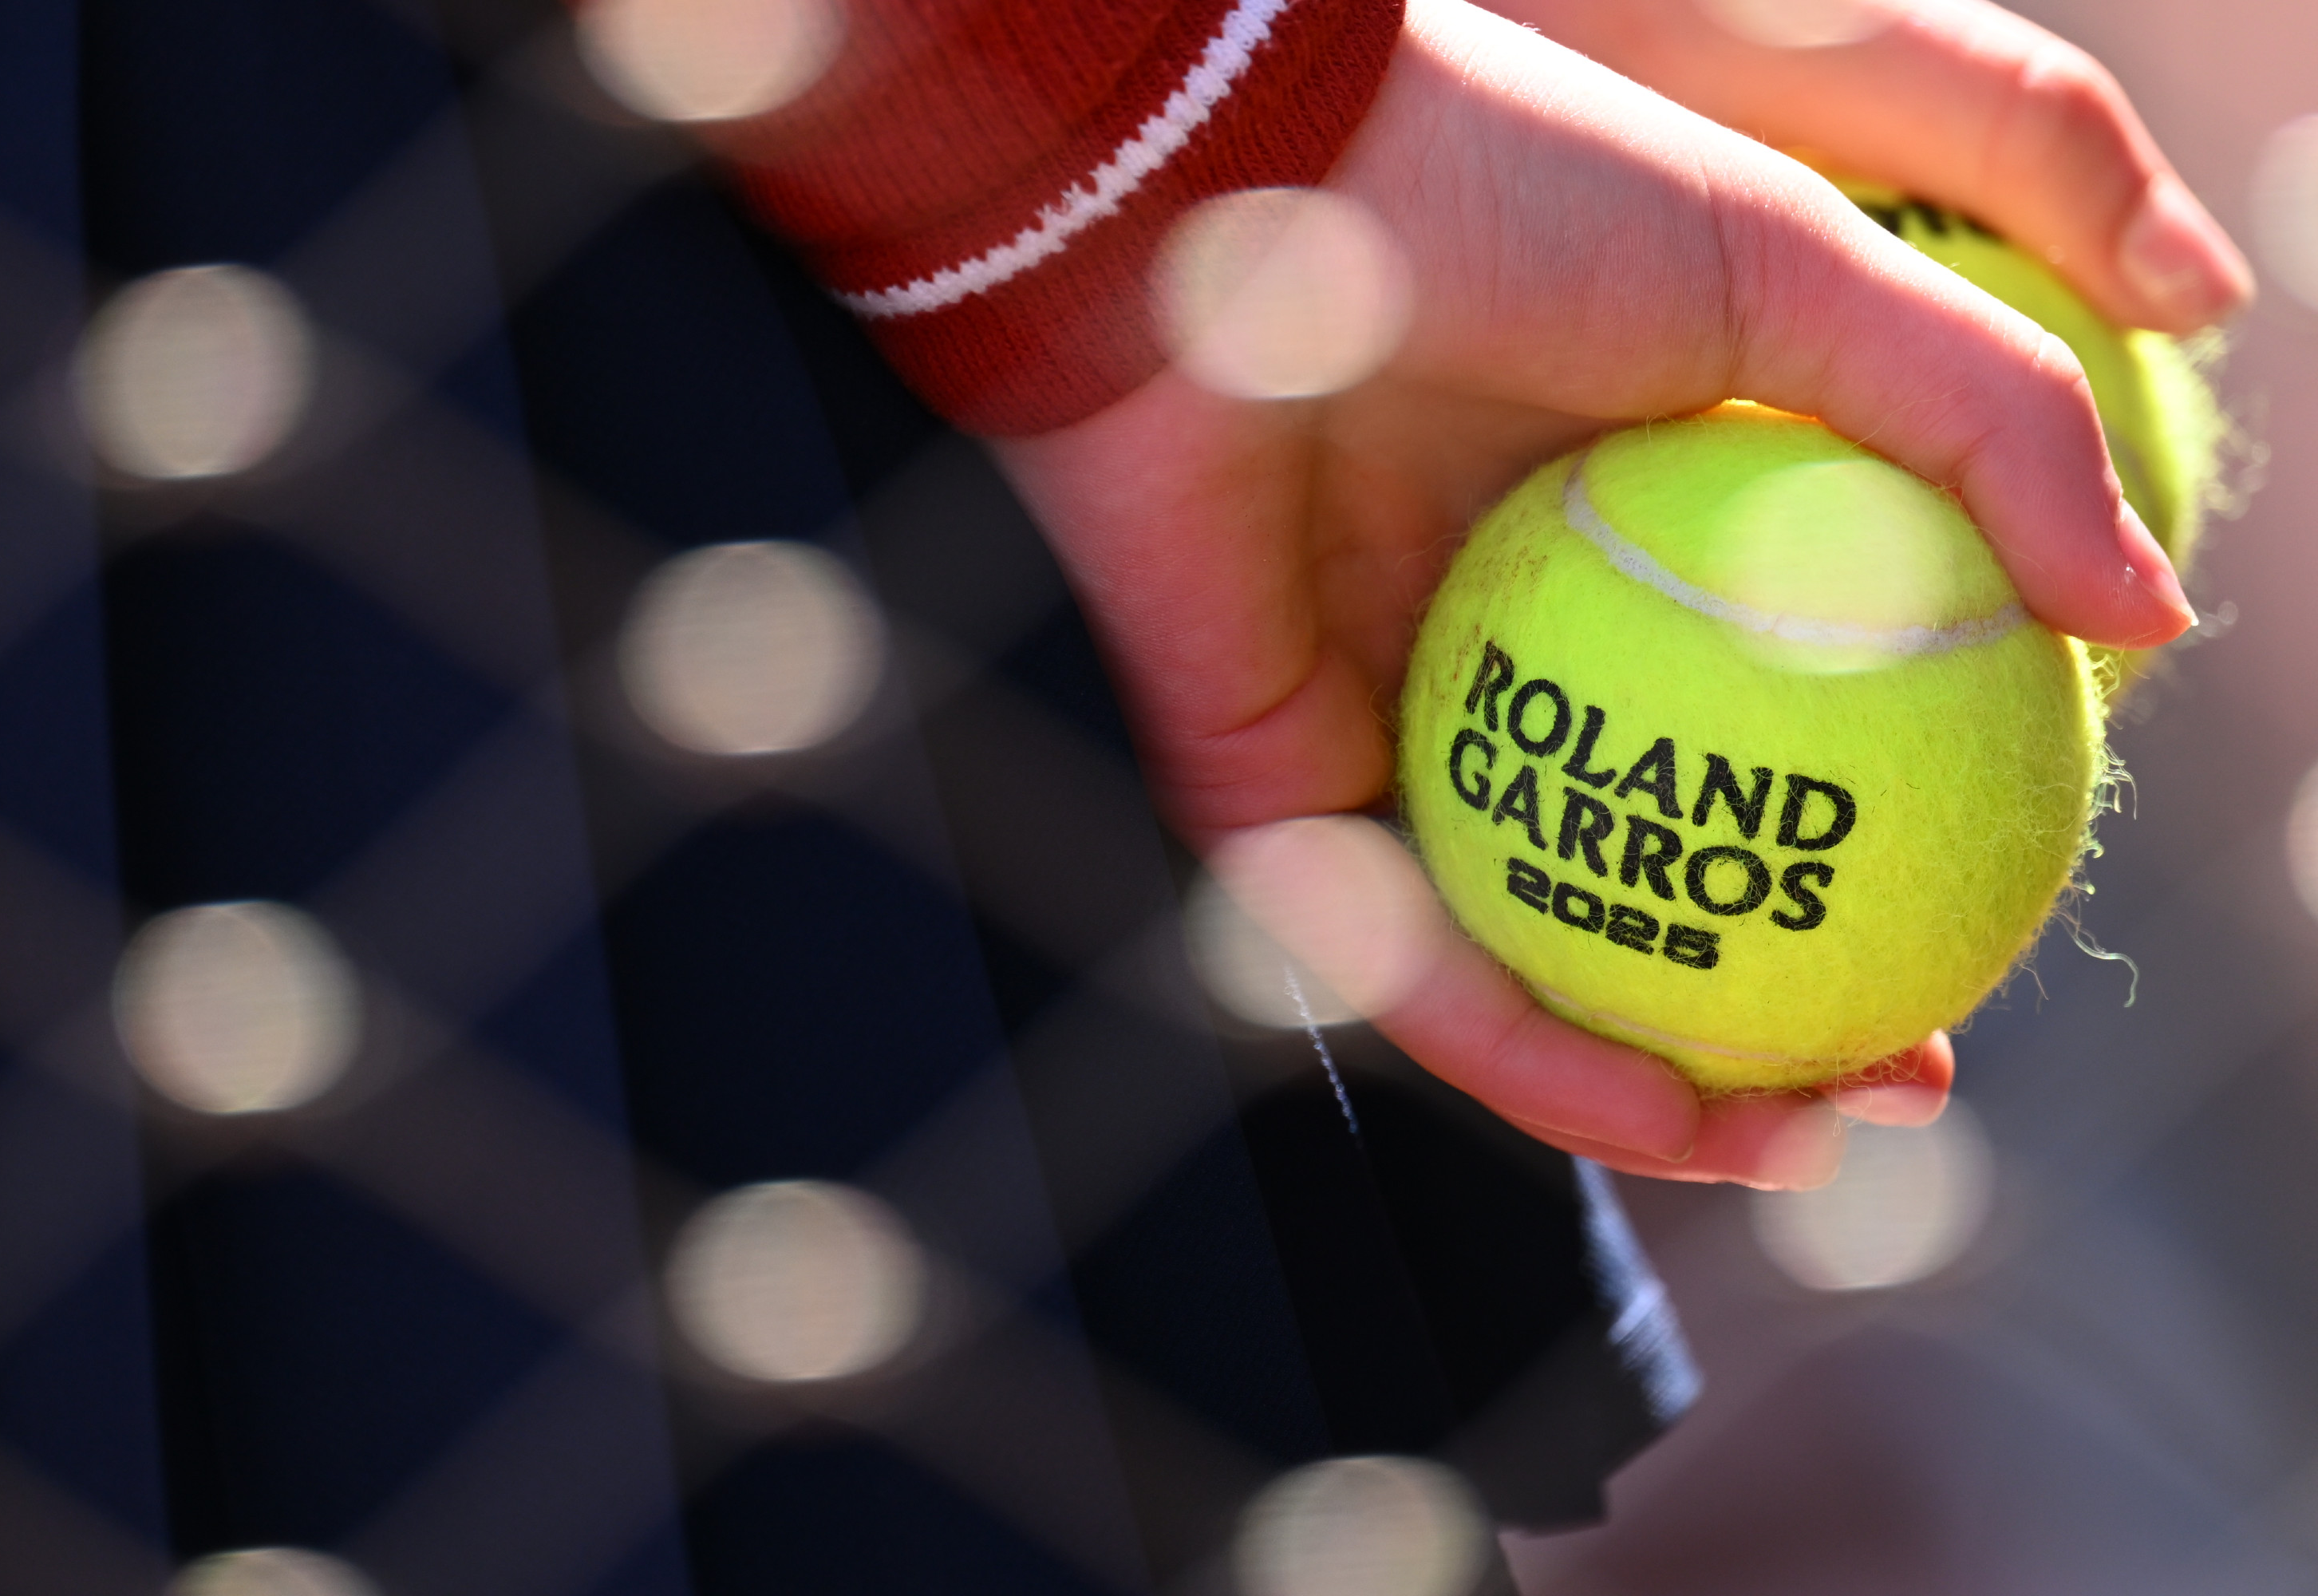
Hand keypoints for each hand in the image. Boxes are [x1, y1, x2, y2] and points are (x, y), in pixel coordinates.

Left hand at [990, 0, 2241, 1186]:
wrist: (1248, 187)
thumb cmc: (1506, 193)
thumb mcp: (1800, 276)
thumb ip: (1987, 431)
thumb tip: (2142, 620)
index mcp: (1604, 547)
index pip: (1753, 740)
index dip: (1871, 844)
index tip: (1982, 921)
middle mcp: (1488, 653)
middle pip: (1635, 880)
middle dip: (1763, 1007)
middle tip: (1891, 1073)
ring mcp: (1368, 727)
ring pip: (1518, 961)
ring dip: (1653, 1080)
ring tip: (1789, 1133)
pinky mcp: (1254, 787)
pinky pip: (1403, 959)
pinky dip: (1525, 1048)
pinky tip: (1659, 1097)